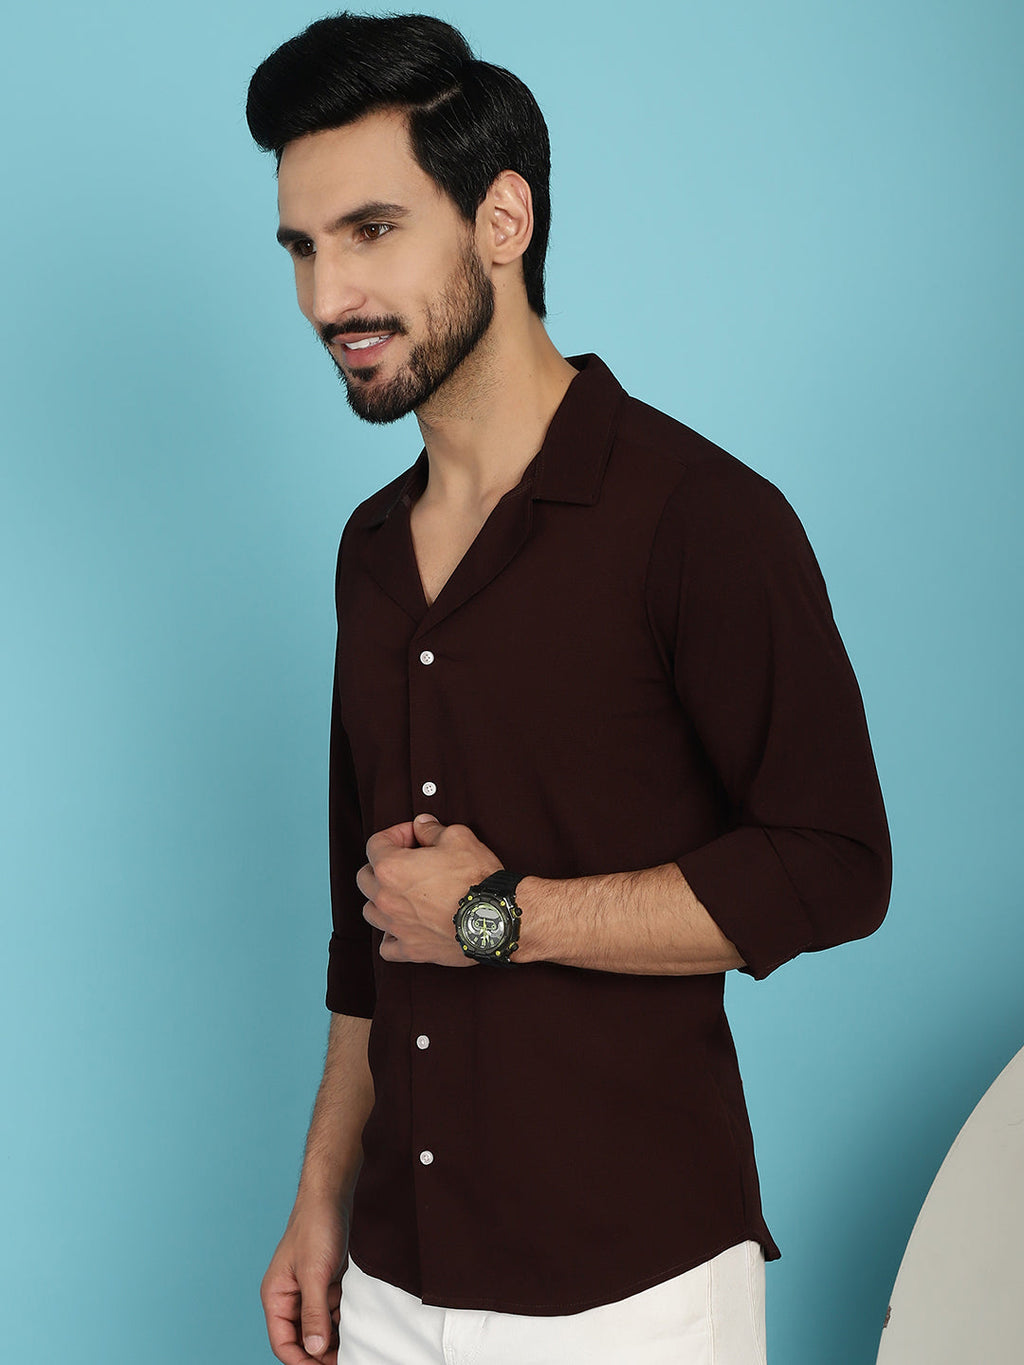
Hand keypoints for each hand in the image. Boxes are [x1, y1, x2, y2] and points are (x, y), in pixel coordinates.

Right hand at [261, 1198, 347, 1364]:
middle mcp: (289, 1297)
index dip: (303, 1361)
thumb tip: (314, 1349)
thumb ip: (313, 1313)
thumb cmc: (316, 1227)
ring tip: (355, 1343)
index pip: (284, 1343)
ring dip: (335, 1336)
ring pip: (319, 1327)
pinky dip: (343, 1318)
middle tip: (347, 1358)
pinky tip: (356, 1320)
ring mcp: (308, 1290)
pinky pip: (332, 1311)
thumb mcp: (315, 1274)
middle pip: (302, 1339)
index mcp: (276, 1297)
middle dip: (321, 1352)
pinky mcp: (325, 1282)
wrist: (333, 1195)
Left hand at [357, 815, 501, 964]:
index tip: (414, 836)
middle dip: (382, 865)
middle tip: (406, 861)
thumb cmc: (477, 879)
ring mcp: (397, 926)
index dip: (396, 834)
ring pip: (370, 911)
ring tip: (403, 894)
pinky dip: (390, 936)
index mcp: (392, 868)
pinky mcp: (411, 949)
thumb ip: (432, 830)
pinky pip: (386, 946)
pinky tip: (403, 926)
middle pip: (365, 877)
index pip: (375, 843)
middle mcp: (387, 899)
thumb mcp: (458, 838)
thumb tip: (423, 826)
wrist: (496, 918)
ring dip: (382, 900)